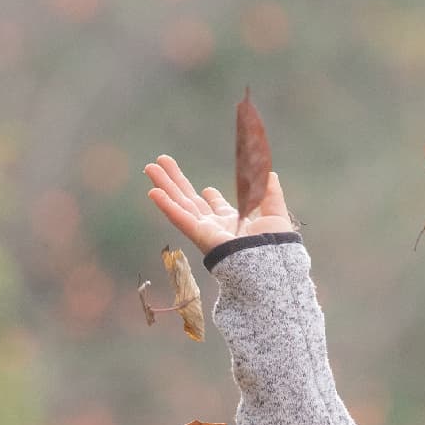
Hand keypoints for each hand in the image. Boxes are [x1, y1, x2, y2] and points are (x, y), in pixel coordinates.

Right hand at [144, 154, 296, 254]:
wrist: (270, 262)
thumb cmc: (274, 245)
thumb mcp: (275, 213)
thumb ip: (271, 193)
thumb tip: (271, 173)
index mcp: (233, 223)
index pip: (217, 208)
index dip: (211, 198)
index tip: (207, 189)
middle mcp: (215, 226)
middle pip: (190, 199)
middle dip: (175, 181)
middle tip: (161, 162)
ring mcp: (204, 230)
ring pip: (180, 204)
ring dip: (164, 185)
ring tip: (150, 167)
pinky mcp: (199, 235)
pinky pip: (179, 218)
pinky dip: (166, 205)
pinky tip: (153, 191)